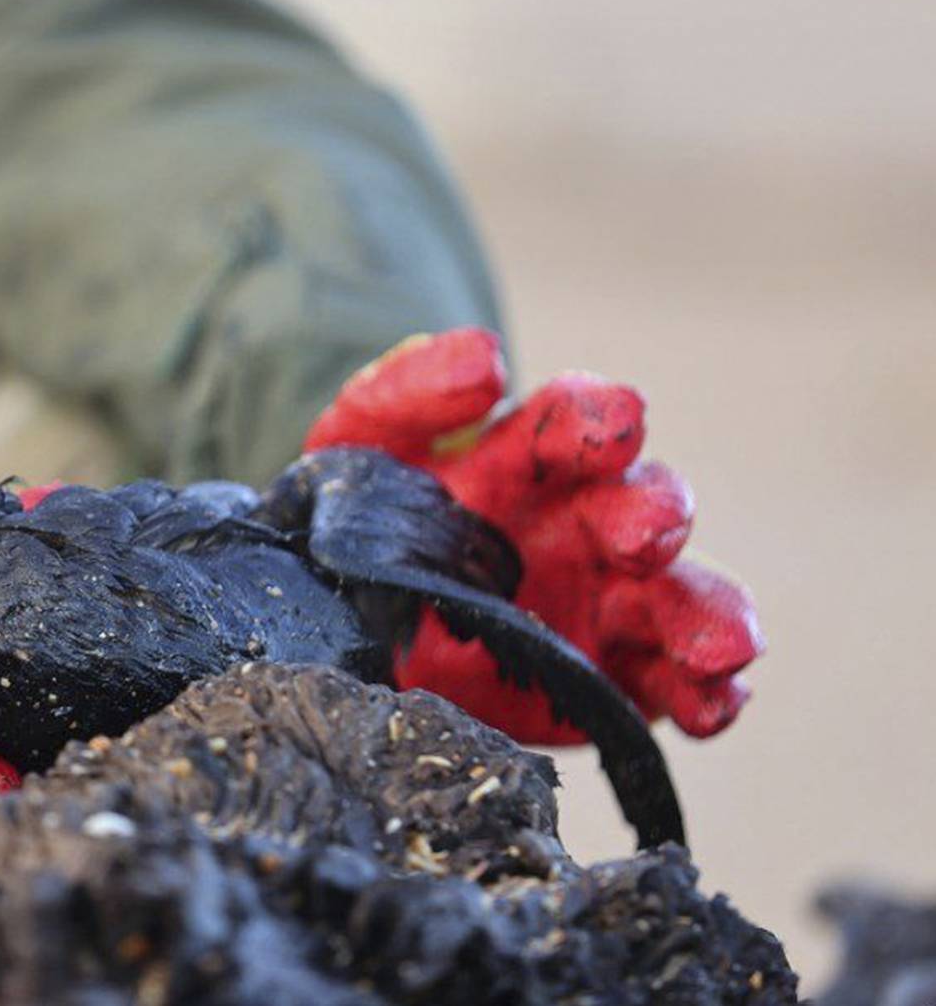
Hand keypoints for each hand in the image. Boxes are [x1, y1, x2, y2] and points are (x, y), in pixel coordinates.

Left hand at [304, 328, 764, 742]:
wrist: (342, 615)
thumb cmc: (365, 509)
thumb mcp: (367, 439)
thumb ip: (413, 390)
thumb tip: (485, 359)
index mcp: (535, 457)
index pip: (579, 422)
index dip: (596, 418)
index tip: (611, 421)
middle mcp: (587, 525)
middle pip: (646, 508)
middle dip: (653, 514)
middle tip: (644, 531)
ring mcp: (606, 605)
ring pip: (679, 602)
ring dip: (705, 616)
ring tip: (721, 645)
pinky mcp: (608, 682)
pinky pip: (669, 689)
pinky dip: (704, 697)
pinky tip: (712, 704)